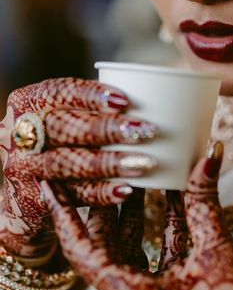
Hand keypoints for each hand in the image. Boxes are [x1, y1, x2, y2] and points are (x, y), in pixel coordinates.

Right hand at [0, 78, 157, 258]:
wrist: (25, 193)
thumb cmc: (61, 143)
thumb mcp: (65, 119)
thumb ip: (94, 108)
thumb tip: (157, 99)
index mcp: (27, 102)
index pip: (58, 91)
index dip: (90, 94)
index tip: (125, 100)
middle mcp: (18, 132)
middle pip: (62, 127)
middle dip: (107, 129)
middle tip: (147, 131)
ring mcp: (23, 167)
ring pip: (66, 163)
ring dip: (109, 163)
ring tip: (144, 162)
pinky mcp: (32, 198)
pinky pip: (70, 195)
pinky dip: (101, 193)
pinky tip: (127, 190)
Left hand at [43, 143, 232, 289]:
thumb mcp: (217, 253)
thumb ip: (206, 201)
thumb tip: (208, 154)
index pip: (80, 248)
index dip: (65, 212)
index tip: (53, 182)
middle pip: (104, 243)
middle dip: (104, 203)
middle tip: (101, 165)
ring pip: (130, 246)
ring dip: (134, 211)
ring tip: (134, 172)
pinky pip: (157, 252)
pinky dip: (161, 224)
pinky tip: (170, 194)